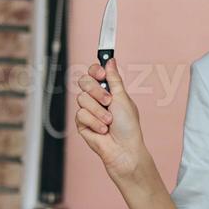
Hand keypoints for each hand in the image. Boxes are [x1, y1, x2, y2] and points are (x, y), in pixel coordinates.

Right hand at [74, 56, 145, 180]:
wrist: (123, 148)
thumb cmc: (128, 126)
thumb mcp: (123, 98)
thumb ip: (114, 79)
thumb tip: (110, 60)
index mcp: (108, 90)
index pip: (94, 72)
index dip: (95, 70)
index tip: (101, 74)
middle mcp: (96, 98)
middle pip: (84, 81)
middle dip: (97, 92)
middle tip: (108, 101)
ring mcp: (88, 110)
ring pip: (82, 98)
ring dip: (99, 111)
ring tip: (109, 121)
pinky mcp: (81, 123)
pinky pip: (81, 114)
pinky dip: (94, 122)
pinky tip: (102, 129)